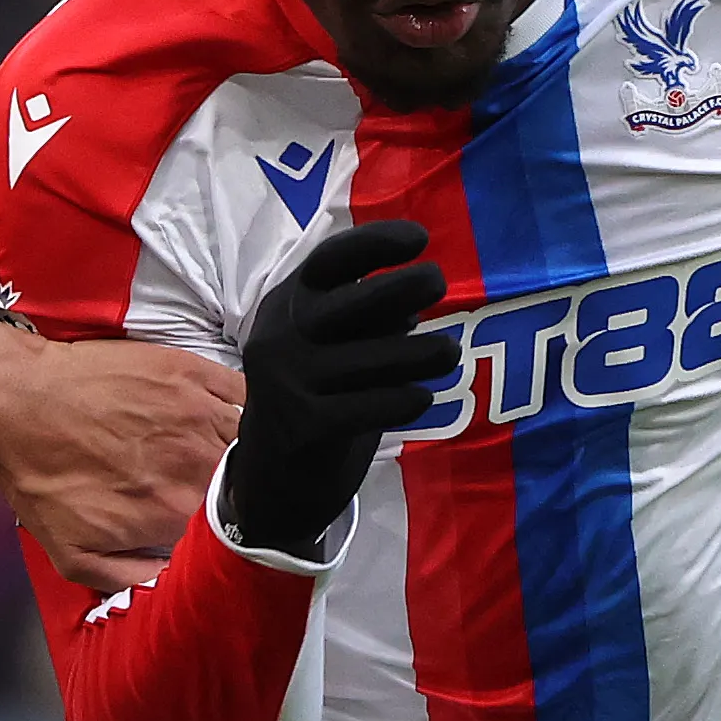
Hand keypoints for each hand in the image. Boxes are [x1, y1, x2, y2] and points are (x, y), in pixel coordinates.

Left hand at [0, 335, 241, 595]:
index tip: (228, 527)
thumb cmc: (41, 477)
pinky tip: (235, 417)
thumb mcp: (72, 556)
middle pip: (249, 482)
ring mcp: (197, 412)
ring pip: (254, 438)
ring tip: (235, 456)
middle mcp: (196, 463)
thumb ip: (131, 578)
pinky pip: (244, 392)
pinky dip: (250, 408)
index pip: (234, 529)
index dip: (235, 529)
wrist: (16, 405)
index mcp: (175, 511)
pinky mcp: (191, 373)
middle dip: (246, 490)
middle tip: (229, 489)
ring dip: (251, 450)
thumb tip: (174, 579)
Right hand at [209, 219, 455, 559]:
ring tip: (448, 353)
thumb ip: (362, 321)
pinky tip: (420, 399)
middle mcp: (279, 337)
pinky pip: (373, 405)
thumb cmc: (316, 398)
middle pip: (354, 301)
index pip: (329, 261)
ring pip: (375, 358)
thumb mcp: (327, 348)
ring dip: (423, 353)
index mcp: (285, 306)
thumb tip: (412, 299)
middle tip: (439, 286)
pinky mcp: (303, 427)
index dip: (375, 243)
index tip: (419, 239)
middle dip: (406, 286)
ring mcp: (287, 383)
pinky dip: (405, 400)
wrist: (271, 481)